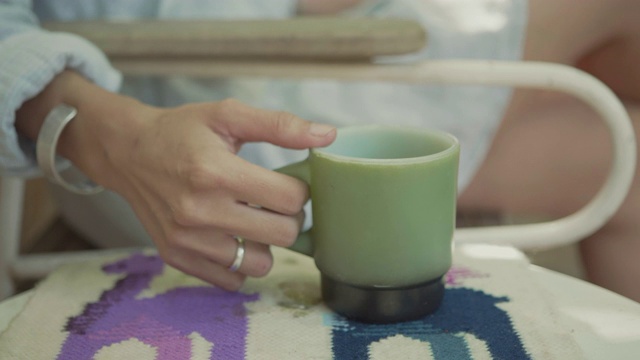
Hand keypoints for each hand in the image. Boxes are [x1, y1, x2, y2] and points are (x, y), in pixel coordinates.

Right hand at [91, 99, 335, 289]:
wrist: (128, 151)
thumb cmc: (182, 131)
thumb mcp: (228, 115)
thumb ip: (280, 125)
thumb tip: (327, 136)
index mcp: (216, 172)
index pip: (290, 199)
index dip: (298, 190)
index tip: (284, 182)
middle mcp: (200, 211)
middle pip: (283, 234)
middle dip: (288, 217)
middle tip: (273, 202)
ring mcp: (186, 239)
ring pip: (261, 263)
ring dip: (265, 243)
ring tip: (251, 220)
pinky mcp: (176, 256)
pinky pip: (232, 279)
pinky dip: (240, 263)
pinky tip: (232, 236)